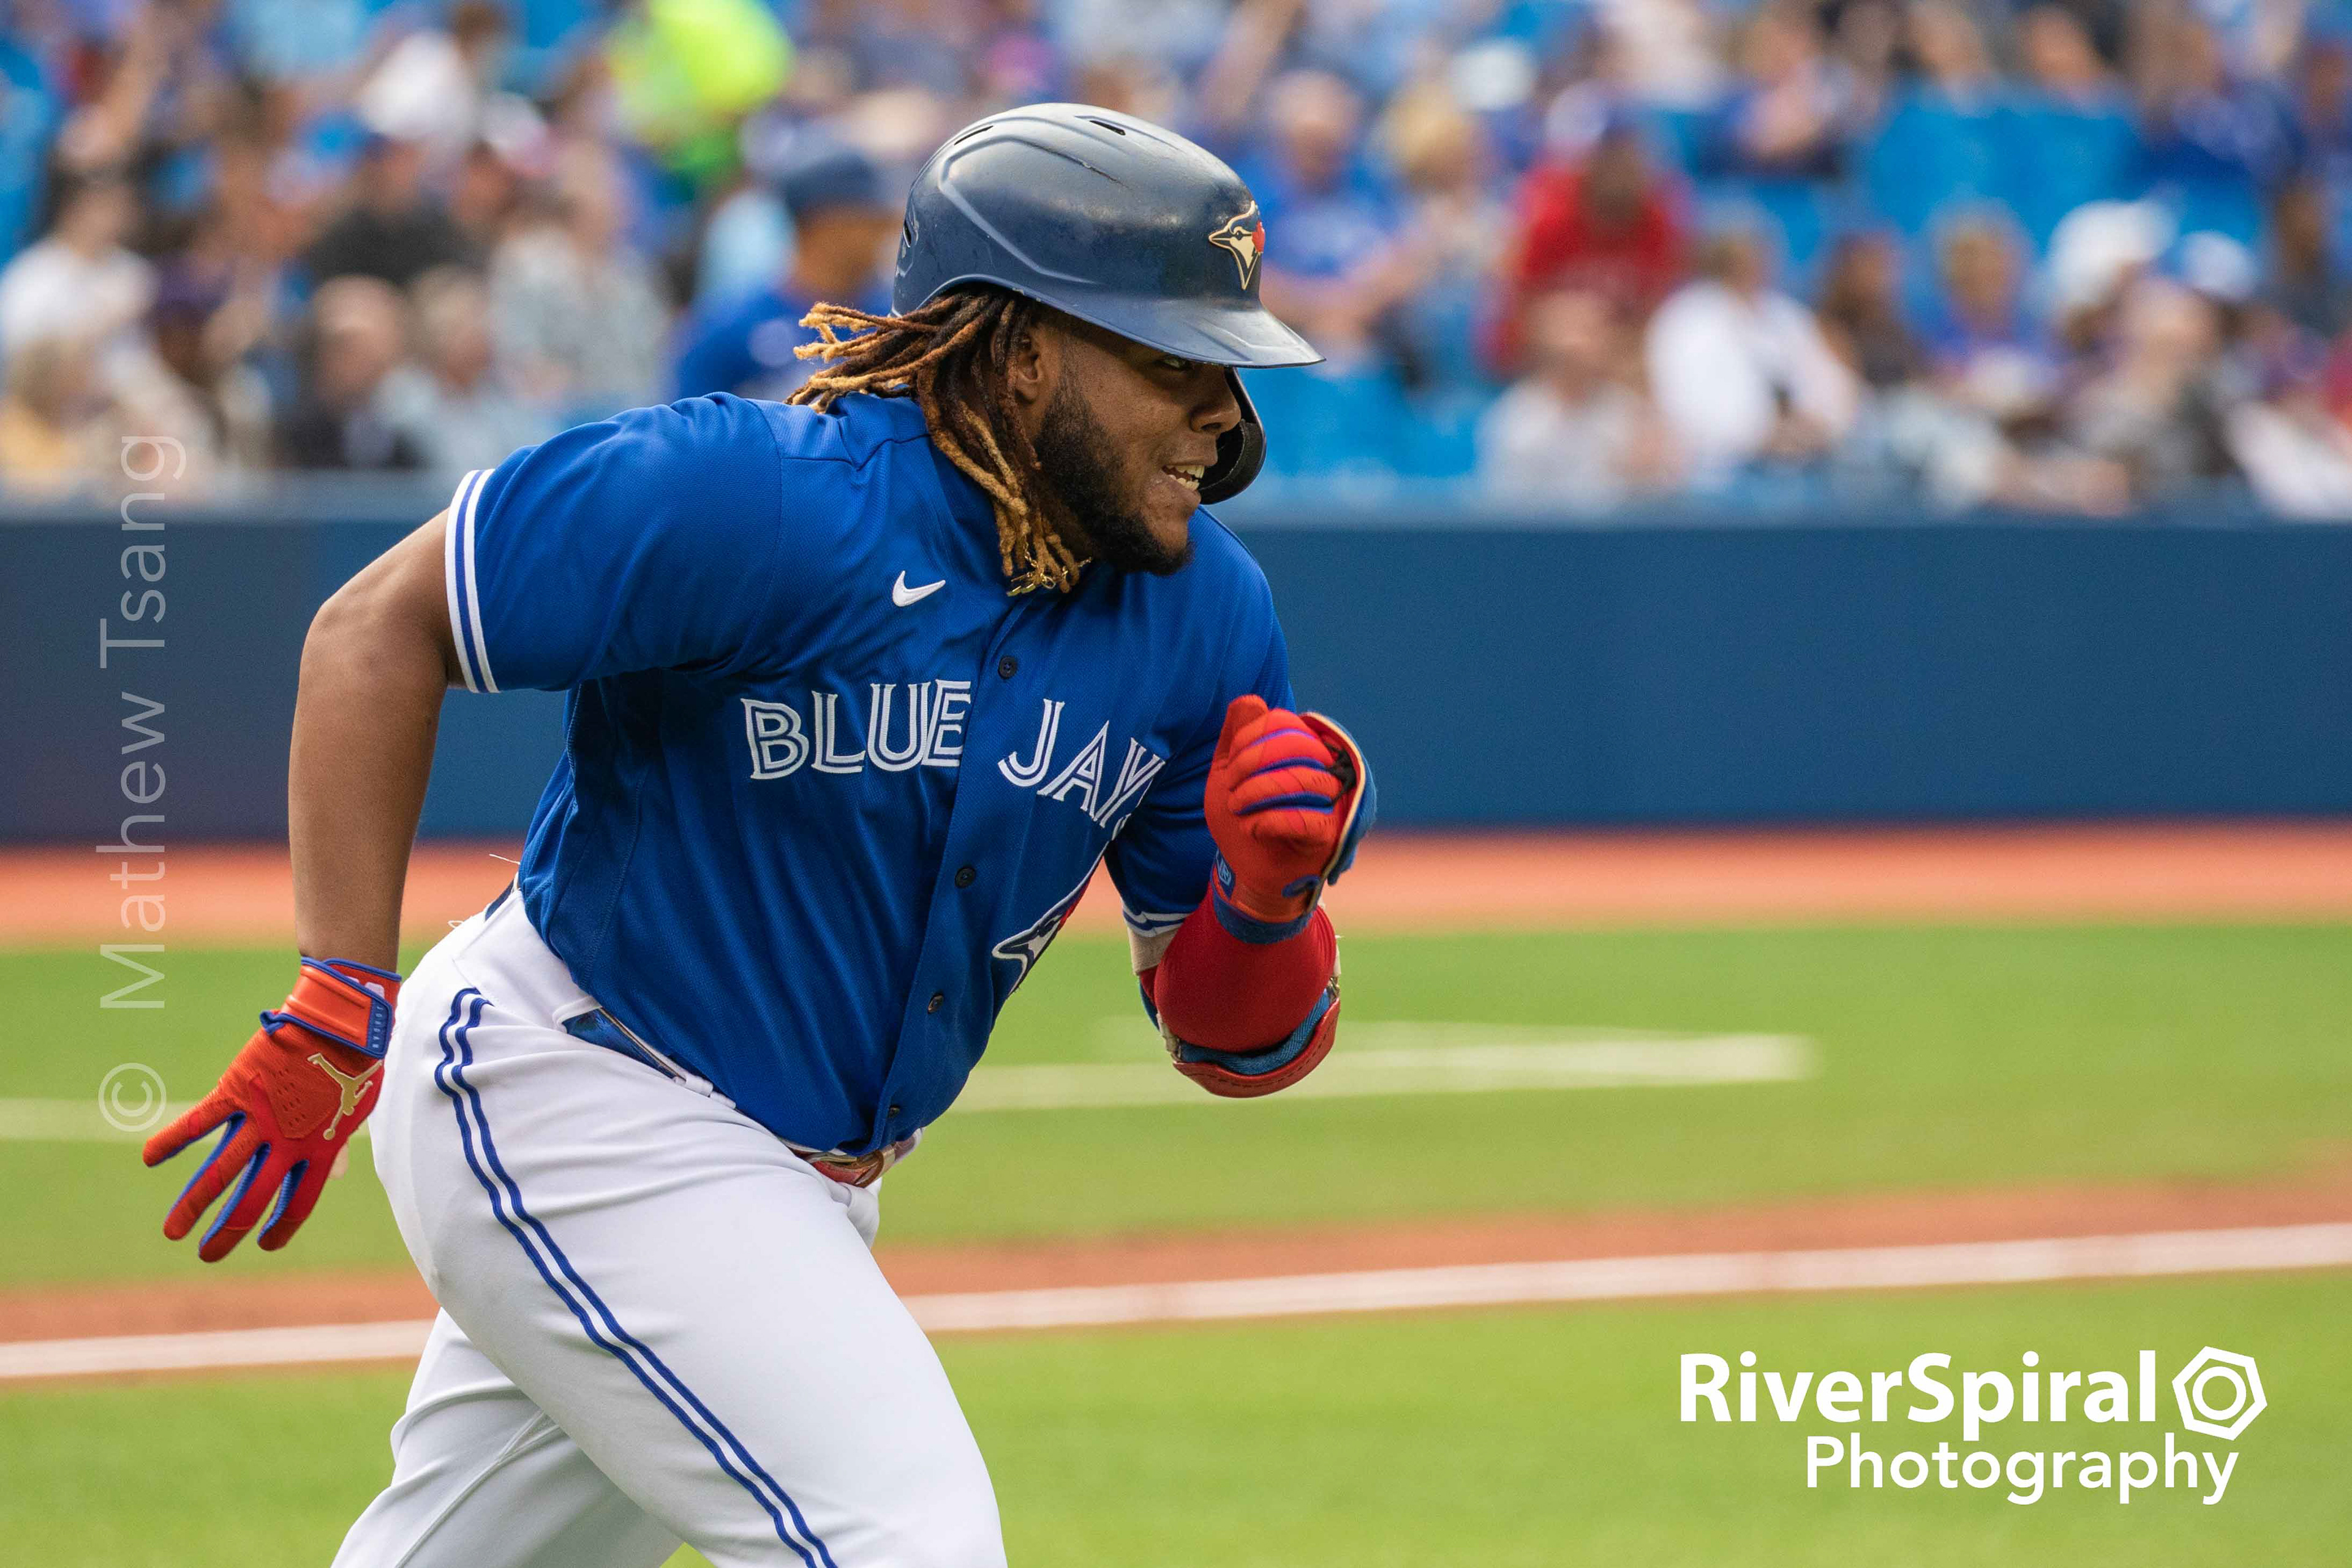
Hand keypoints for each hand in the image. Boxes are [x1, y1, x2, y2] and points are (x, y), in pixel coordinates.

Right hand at [143, 959, 398, 1261]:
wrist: (341, 1023)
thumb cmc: (354, 1064)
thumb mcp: (356, 1111)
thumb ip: (337, 1146)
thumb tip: (334, 1176)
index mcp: (319, 1150)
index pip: (298, 1204)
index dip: (281, 1228)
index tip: (265, 1244)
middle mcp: (287, 1143)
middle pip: (252, 1200)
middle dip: (227, 1232)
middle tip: (206, 1254)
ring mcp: (259, 1119)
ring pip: (219, 1173)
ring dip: (193, 1205)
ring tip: (172, 1232)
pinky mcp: (236, 1092)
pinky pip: (199, 1122)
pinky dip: (172, 1139)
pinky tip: (149, 1157)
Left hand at [1204, 694, 1372, 938]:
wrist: (1249, 871)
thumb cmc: (1243, 818)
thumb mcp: (1227, 775)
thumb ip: (1235, 737)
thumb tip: (1251, 701)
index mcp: (1303, 750)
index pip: (1284, 722)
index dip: (1250, 737)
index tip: (1230, 763)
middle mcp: (1325, 770)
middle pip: (1296, 745)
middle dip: (1251, 764)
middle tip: (1230, 790)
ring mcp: (1333, 803)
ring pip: (1304, 779)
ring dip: (1259, 792)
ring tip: (1238, 808)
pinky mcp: (1331, 836)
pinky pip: (1307, 818)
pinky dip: (1271, 820)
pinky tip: (1254, 828)